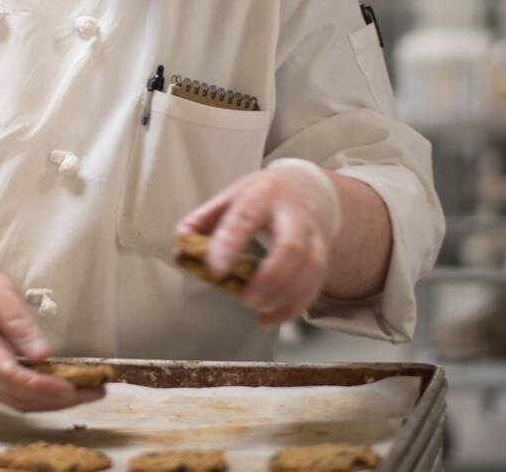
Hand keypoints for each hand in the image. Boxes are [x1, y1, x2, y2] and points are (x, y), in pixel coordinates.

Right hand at [0, 256, 104, 412]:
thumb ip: (16, 322)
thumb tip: (43, 354)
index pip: (9, 377)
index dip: (42, 386)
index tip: (72, 385)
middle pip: (18, 398)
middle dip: (59, 399)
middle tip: (96, 391)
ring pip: (19, 403)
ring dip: (55, 403)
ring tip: (90, 392)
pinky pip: (16, 399)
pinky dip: (44, 399)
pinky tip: (67, 390)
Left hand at [177, 161, 341, 326]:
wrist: (305, 188)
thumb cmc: (260, 196)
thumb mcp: (229, 197)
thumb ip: (202, 220)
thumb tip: (182, 242)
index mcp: (261, 194)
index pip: (245, 217)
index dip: (229, 244)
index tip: (215, 271)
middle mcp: (292, 213)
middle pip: (291, 246)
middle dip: (270, 278)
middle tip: (246, 299)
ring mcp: (312, 234)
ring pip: (310, 268)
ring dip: (285, 296)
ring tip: (259, 311)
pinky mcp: (323, 254)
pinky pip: (316, 284)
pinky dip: (295, 305)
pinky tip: (272, 316)